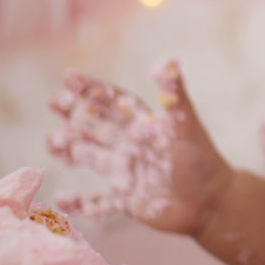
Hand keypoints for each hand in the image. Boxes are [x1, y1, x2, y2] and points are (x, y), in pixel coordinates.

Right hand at [46, 59, 233, 236]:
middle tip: (53, 103)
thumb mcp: (188, 127)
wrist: (213, 203)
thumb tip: (168, 61)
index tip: (68, 78)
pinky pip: (98, 201)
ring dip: (72, 149)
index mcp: (146, 126)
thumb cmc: (204, 161)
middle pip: (98, 126)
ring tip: (52, 141)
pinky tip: (61, 199)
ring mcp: (128, 173)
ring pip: (93, 157)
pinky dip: (81, 202)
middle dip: (75, 114)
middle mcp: (133, 147)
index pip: (115, 103)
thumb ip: (176, 98)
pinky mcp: (127, 200)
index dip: (92, 90)